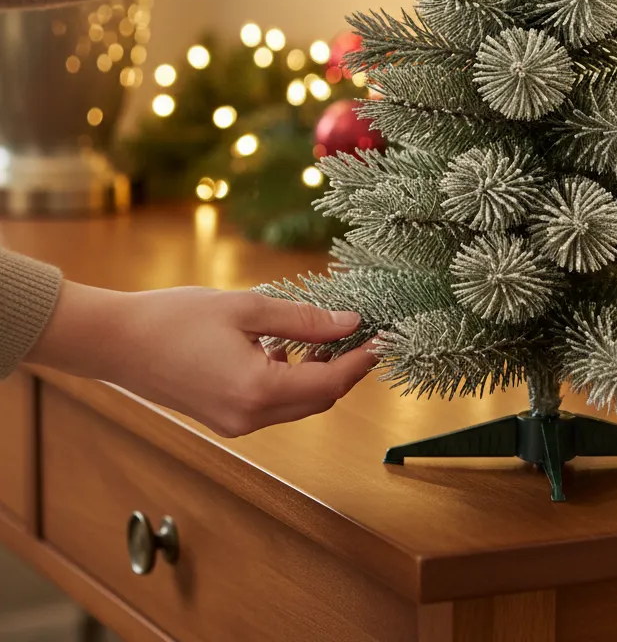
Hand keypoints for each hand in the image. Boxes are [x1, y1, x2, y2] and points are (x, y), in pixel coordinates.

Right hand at [28, 281, 376, 436]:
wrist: (116, 343)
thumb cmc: (175, 319)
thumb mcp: (247, 308)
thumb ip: (303, 320)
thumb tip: (349, 324)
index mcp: (258, 390)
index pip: (330, 383)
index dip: (362, 362)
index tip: (384, 338)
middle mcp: (250, 418)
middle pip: (319, 400)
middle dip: (346, 369)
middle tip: (362, 334)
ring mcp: (235, 424)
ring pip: (298, 405)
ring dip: (319, 375)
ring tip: (327, 335)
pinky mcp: (224, 419)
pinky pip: (273, 405)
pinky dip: (291, 380)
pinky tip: (286, 348)